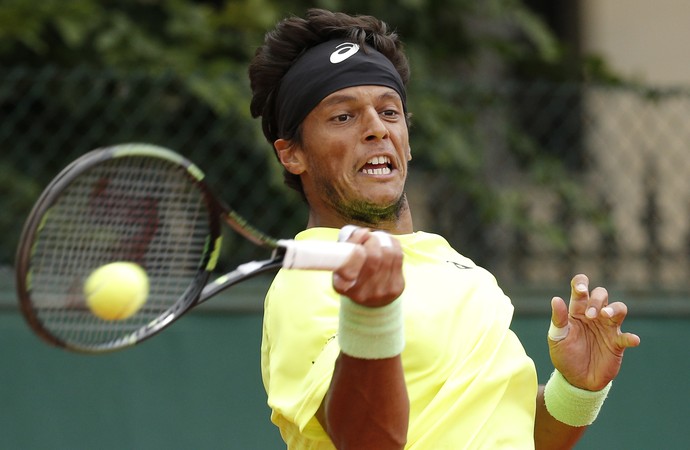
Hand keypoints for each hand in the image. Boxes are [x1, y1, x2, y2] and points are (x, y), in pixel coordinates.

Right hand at [332, 227, 403, 306]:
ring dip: (384, 240)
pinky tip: (388, 242)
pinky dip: (394, 244)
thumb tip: (363, 231)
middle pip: (374, 257)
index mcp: (344, 287)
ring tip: (378, 238)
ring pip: (388, 255)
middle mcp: (363, 292)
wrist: (371, 302)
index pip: (353, 261)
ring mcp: (382, 291)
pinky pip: (398, 257)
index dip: (357, 243)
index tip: (360, 235)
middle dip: (373, 240)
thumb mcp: (341, 266)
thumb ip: (346, 248)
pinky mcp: (397, 287)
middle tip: (369, 236)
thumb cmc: (353, 277)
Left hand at [548, 274, 639, 390]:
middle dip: (597, 300)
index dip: (581, 283)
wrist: (576, 379)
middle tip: (589, 316)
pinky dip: (630, 337)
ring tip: (605, 316)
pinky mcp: (617, 344)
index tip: (580, 290)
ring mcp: (607, 328)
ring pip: (618, 308)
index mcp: (576, 310)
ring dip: (614, 309)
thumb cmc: (565, 355)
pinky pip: (627, 337)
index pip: (580, 288)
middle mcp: (594, 315)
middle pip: (602, 294)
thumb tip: (556, 299)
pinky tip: (632, 339)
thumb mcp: (557, 338)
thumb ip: (558, 320)